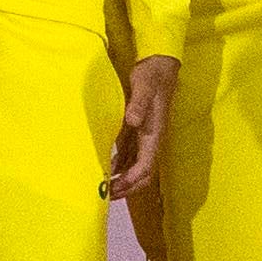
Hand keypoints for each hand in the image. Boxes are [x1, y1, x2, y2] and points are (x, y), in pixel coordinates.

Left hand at [102, 52, 178, 198]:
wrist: (159, 64)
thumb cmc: (152, 75)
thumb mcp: (144, 86)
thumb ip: (138, 103)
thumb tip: (133, 121)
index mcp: (154, 134)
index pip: (145, 167)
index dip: (130, 181)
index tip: (112, 189)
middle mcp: (151, 140)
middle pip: (142, 174)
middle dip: (126, 187)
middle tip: (105, 196)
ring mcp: (145, 136)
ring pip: (135, 166)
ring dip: (122, 179)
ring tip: (103, 187)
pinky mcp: (138, 130)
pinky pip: (130, 155)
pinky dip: (119, 165)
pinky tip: (105, 167)